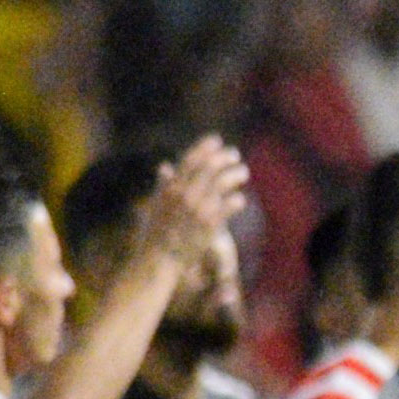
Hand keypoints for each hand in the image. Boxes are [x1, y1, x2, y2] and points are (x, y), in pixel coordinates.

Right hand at [136, 136, 249, 265]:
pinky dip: (236, 200)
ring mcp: (197, 208)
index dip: (205, 147)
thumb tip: (165, 166)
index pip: (190, 159)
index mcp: (170, 187)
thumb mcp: (157, 203)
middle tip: (234, 154)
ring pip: (221, 183)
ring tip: (243, 172)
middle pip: (209, 167)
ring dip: (234, 174)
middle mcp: (184, 194)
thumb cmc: (155, 232)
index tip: (216, 140)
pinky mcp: (209, 224)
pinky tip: (240, 198)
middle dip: (224, 158)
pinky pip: (228, 206)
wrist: (159, 258)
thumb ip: (163, 184)